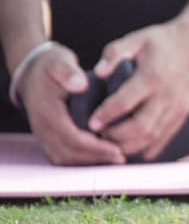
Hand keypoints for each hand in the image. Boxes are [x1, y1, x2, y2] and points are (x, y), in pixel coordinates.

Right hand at [16, 42, 124, 165]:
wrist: (32, 73)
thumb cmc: (50, 67)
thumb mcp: (59, 62)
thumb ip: (68, 72)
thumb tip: (81, 84)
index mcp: (48, 112)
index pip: (72, 138)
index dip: (95, 146)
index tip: (117, 149)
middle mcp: (43, 128)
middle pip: (69, 153)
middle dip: (96, 157)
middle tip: (121, 157)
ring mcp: (44, 135)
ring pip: (65, 158)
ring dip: (89, 161)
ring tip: (114, 159)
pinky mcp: (48, 137)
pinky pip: (62, 155)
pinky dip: (81, 159)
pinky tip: (100, 156)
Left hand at [90, 20, 188, 160]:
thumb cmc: (160, 42)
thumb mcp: (136, 39)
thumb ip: (114, 53)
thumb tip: (98, 72)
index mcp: (152, 77)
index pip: (125, 103)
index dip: (105, 116)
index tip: (90, 123)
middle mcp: (166, 96)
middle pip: (139, 127)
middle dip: (115, 136)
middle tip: (99, 135)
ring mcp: (177, 107)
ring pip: (151, 137)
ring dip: (128, 145)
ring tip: (111, 141)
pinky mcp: (182, 114)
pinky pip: (164, 138)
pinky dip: (146, 148)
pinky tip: (131, 146)